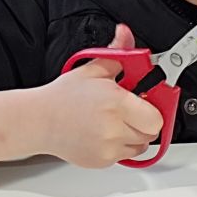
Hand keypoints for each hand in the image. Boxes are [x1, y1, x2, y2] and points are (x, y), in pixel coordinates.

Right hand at [34, 24, 163, 167]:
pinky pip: (124, 155)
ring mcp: (108, 148)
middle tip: (131, 111)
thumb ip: (118, 52)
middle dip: (146, 121)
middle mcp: (113, 128)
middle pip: (151, 132)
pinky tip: (105, 133)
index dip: (154, 108)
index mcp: (116, 102)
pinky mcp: (102, 161)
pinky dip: (120, 145)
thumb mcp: (93, 69)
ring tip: (115, 121)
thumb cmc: (63, 97)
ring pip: (140, 145)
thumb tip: (125, 34)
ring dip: (134, 134)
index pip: (156, 117)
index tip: (146, 101)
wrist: (39, 121)